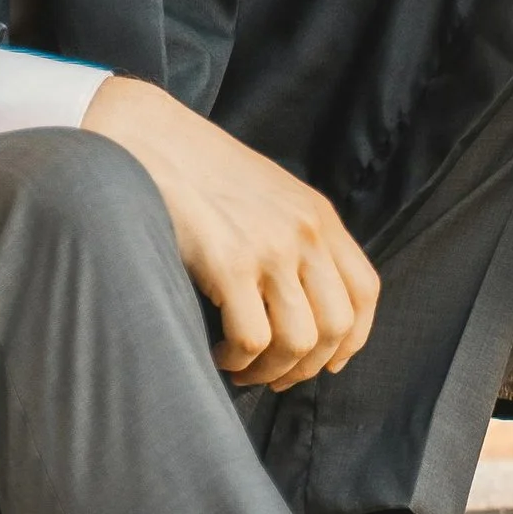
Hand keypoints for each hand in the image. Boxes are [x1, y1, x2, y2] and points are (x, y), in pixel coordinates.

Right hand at [82, 74, 379, 389]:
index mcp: (318, 216)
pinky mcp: (230, 263)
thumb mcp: (268, 194)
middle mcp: (305, 233)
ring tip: (242, 368)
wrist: (148, 139)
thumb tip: (301, 305)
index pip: (364, 291)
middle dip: (306, 366)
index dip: (351, 339)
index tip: (326, 361)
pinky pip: (253, 340)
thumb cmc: (198, 174)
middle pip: (337, 325)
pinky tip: (218, 353)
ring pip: (298, 341)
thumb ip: (294, 237)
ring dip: (271, 371)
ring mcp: (271, 248)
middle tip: (273, 374)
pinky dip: (238, 360)